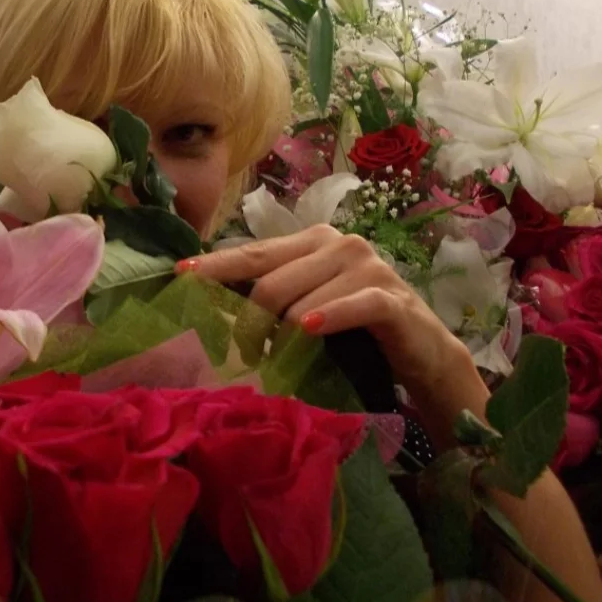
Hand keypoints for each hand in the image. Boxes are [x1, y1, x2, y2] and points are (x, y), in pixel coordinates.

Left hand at [178, 225, 475, 392]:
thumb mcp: (308, 307)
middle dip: (247, 321)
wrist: (422, 352)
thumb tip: (209, 296)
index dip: (215, 265)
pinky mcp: (392, 298)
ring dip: (282, 336)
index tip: (180, 276)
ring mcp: (368, 267)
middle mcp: (339, 244)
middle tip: (242, 355)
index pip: (254, 252)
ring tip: (277, 361)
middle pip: (271, 281)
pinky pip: (353, 305)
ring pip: (303, 299)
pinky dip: (329, 317)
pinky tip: (309, 330)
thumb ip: (270, 294)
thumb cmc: (355, 330)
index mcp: (313, 241)